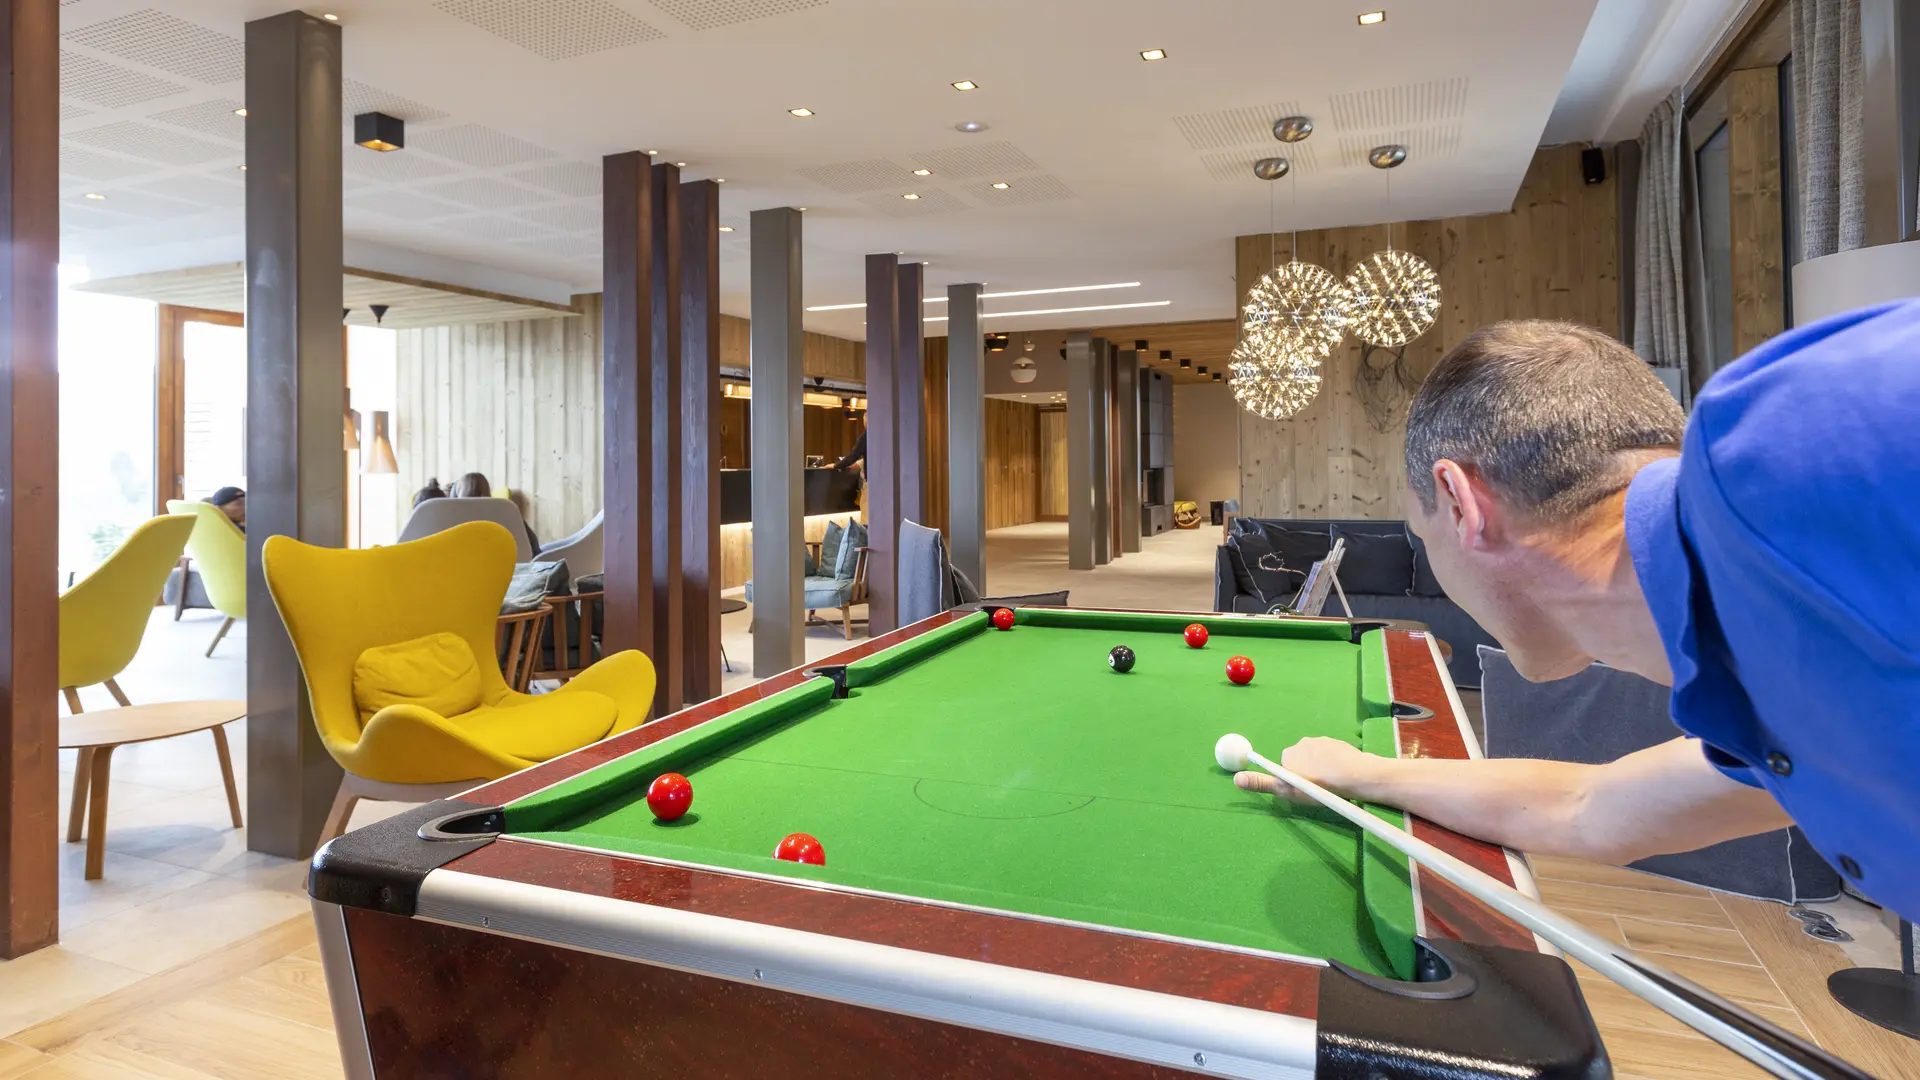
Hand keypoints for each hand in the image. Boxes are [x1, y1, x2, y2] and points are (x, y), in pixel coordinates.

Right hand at [1233, 737, 1373, 806]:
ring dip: (1320, 768)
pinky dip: (1333, 763)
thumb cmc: (1319, 786)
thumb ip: (1262, 783)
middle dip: (1306, 773)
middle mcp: (1301, 743)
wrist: (1355, 775)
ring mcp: (1321, 741)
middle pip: (1299, 761)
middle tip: (1318, 790)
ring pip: (1316, 758)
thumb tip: (1235, 778)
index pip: (1285, 768)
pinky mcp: (1337, 742)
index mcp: (1288, 754)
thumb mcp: (1288, 789)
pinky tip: (1342, 776)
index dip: (1294, 780)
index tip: (1305, 789)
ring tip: (1332, 784)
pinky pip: (1330, 754)